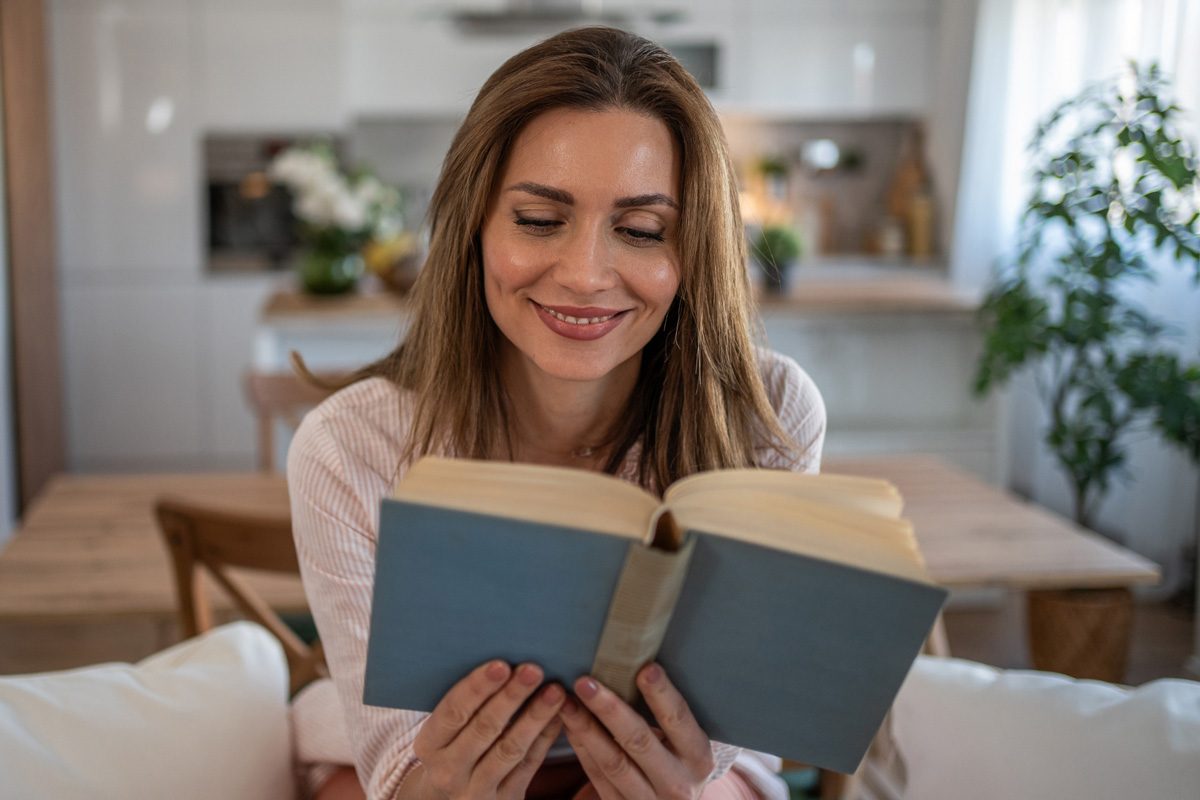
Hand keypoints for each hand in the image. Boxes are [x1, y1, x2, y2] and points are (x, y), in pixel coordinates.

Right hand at [412, 660, 565, 799]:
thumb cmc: (451, 751)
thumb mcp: (442, 735)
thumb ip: (462, 706)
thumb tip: (501, 661)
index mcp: (429, 745)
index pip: (453, 712)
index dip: (477, 688)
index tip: (501, 664)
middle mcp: (449, 770)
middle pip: (484, 728)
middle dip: (511, 696)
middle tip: (533, 669)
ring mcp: (477, 790)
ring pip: (510, 748)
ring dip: (535, 717)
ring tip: (555, 690)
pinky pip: (529, 766)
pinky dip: (545, 738)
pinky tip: (559, 715)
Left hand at [558, 663, 714, 799]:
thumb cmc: (679, 759)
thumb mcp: (687, 742)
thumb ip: (669, 713)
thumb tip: (640, 661)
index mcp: (698, 757)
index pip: (678, 720)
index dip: (662, 694)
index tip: (645, 667)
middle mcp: (678, 783)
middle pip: (639, 741)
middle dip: (610, 709)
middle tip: (586, 682)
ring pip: (612, 761)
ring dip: (586, 728)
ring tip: (566, 701)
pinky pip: (597, 776)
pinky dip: (581, 747)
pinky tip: (569, 723)